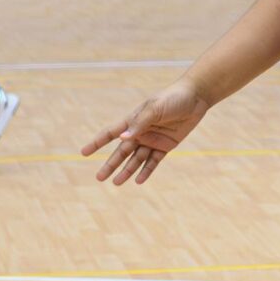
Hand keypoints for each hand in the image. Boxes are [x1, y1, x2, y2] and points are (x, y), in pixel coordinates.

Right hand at [83, 80, 209, 185]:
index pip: (110, 133)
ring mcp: (153, 140)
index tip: (84, 153)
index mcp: (133, 121)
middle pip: (121, 152)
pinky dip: (146, 171)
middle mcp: (140, 132)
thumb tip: (122, 139)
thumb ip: (139, 124)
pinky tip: (138, 181)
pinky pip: (154, 161)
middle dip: (110, 164)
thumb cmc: (172, 98)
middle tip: (99, 178)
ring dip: (126, 171)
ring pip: (136, 159)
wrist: (195, 97)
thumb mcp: (155, 109)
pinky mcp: (166, 146)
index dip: (97, 143)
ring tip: (116, 183)